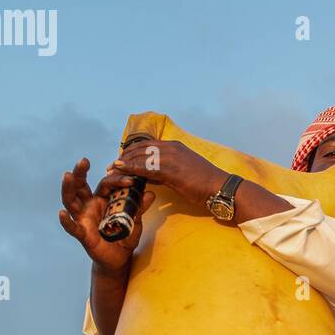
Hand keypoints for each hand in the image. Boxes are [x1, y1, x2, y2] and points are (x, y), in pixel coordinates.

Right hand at [58, 157, 153, 273]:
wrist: (120, 257)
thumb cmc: (125, 236)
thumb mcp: (135, 221)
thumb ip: (139, 208)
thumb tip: (151, 193)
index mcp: (102, 199)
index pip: (105, 184)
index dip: (116, 180)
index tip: (131, 179)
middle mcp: (89, 205)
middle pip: (80, 186)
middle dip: (80, 172)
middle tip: (83, 161)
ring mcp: (83, 218)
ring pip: (70, 201)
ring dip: (68, 188)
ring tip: (68, 176)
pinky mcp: (82, 234)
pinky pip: (72, 227)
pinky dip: (66, 221)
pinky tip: (62, 214)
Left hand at [109, 139, 226, 207]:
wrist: (222, 189)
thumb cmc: (206, 186)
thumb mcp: (182, 174)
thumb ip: (164, 172)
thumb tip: (149, 176)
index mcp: (174, 147)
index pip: (147, 146)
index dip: (131, 153)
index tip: (121, 161)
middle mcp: (170, 147)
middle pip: (140, 148)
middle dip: (124, 157)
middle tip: (111, 166)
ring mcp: (170, 156)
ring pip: (140, 156)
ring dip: (124, 163)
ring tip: (112, 170)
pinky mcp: (170, 168)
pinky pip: (145, 166)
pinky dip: (131, 168)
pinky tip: (122, 171)